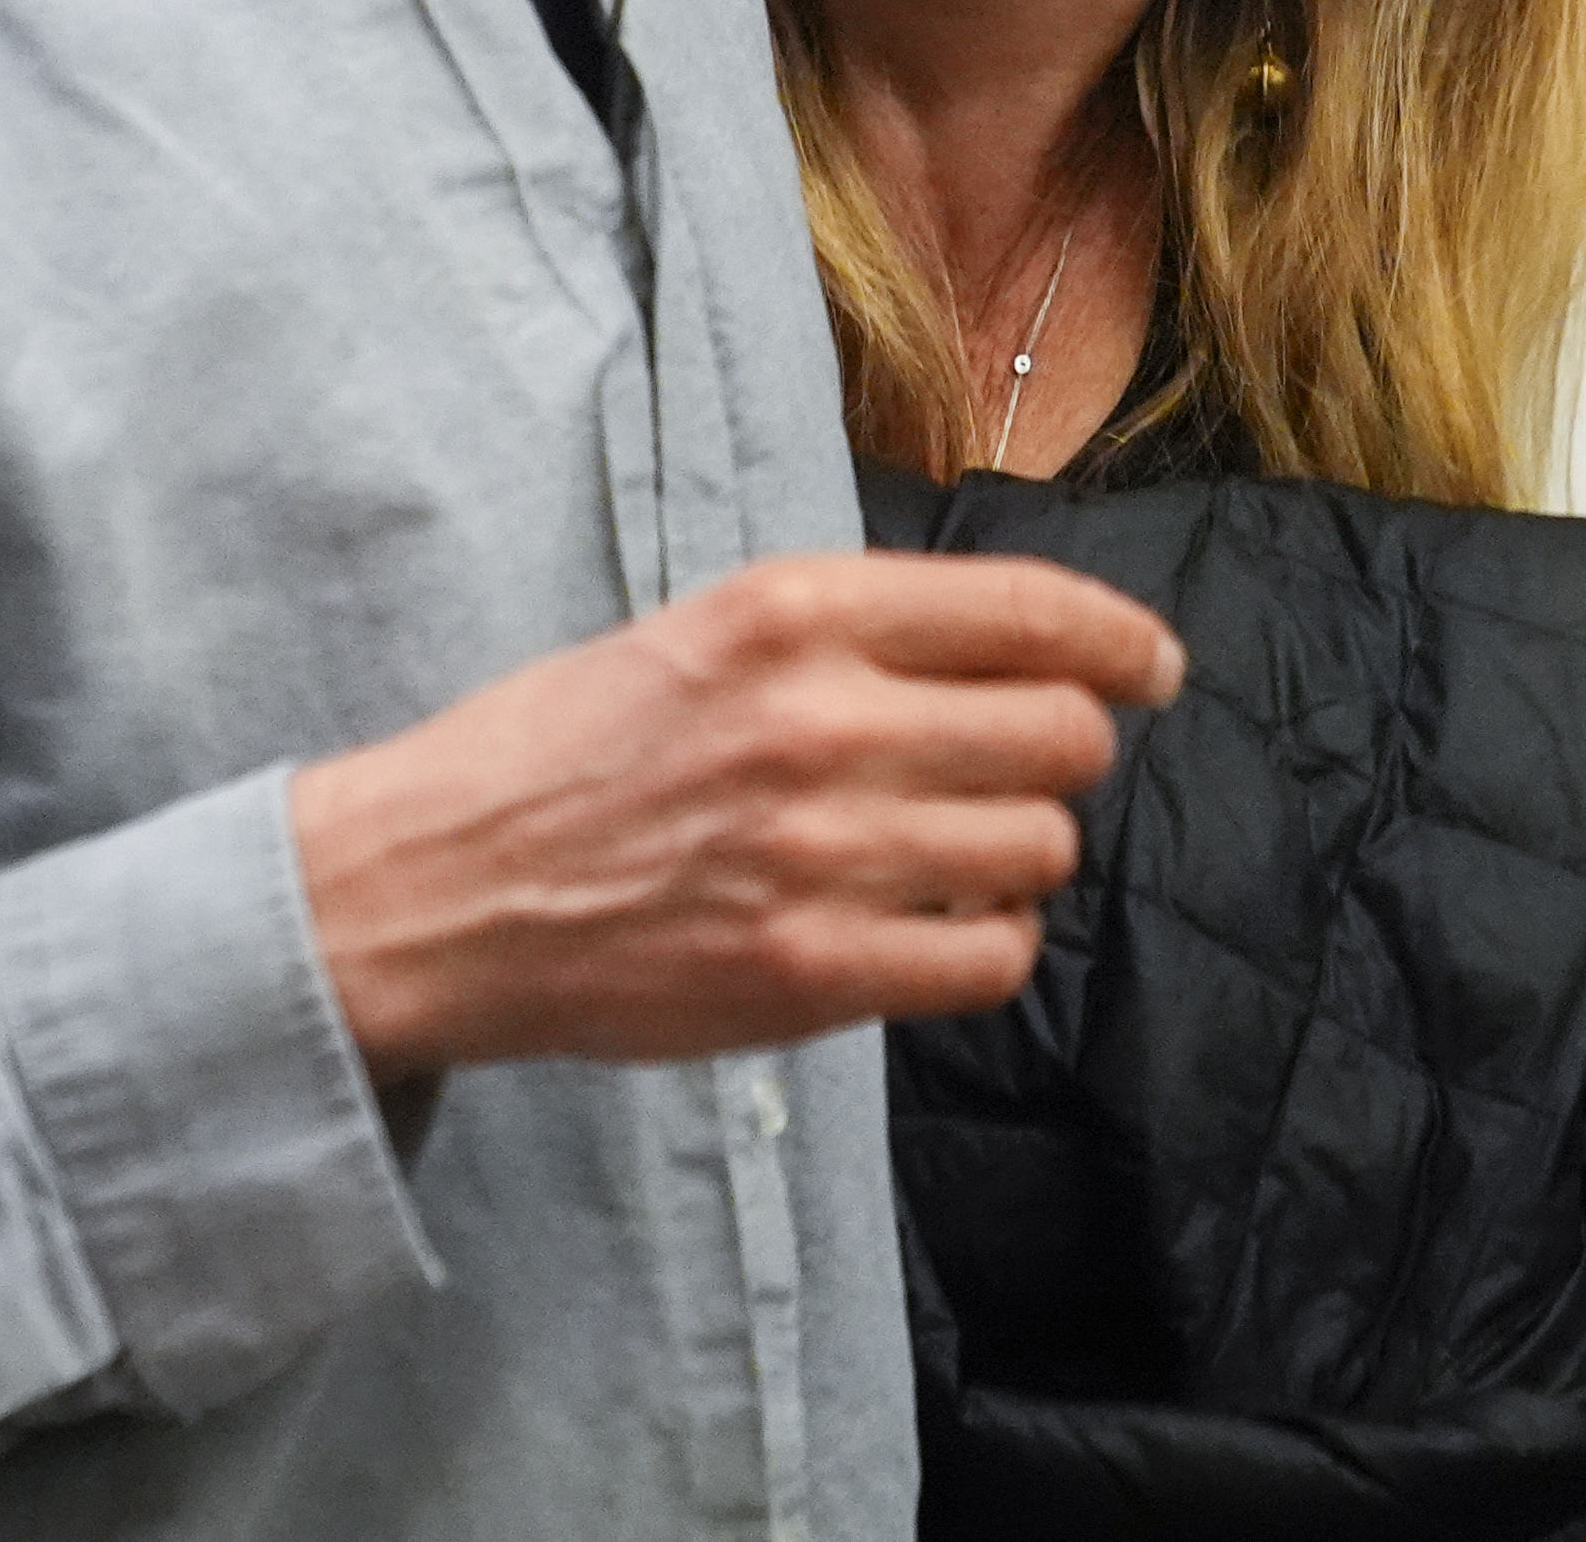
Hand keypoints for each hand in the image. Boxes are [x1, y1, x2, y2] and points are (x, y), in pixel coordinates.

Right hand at [287, 549, 1191, 1072]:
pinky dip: (983, 944)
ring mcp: (821, 854)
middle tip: (1013, 772)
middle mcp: (823, 720)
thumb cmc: (566, 748)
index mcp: (797, 612)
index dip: (1122, 641)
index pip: (1031, 612)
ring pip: (1038, 849)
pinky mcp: (808, 973)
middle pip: (1062, 736)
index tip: (1153, 667)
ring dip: (1016, 854)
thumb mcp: (707, 628)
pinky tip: (929, 926)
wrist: (432, 885)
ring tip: (944, 854)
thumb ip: (859, 630)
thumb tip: (1025, 646)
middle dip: (1062, 754)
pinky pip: (989, 957)